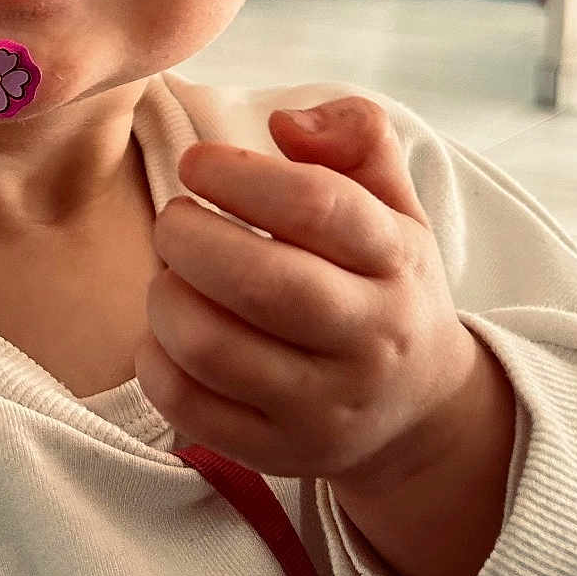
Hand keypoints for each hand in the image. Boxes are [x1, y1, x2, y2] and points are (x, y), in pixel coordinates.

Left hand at [136, 95, 481, 492]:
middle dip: (189, 238)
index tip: (196, 162)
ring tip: (170, 274)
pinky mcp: (281, 452)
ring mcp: (325, 406)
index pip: (319, 208)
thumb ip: (355, 136)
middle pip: (261, 282)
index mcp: (396, 261)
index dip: (243, 176)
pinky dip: (156, 362)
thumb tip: (285, 122)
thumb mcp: (396, 203)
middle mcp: (369, 339)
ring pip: (215, 349)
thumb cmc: (386, 285)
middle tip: (172, 219)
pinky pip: (192, 409)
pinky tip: (165, 334)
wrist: (420, 411)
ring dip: (166, 298)